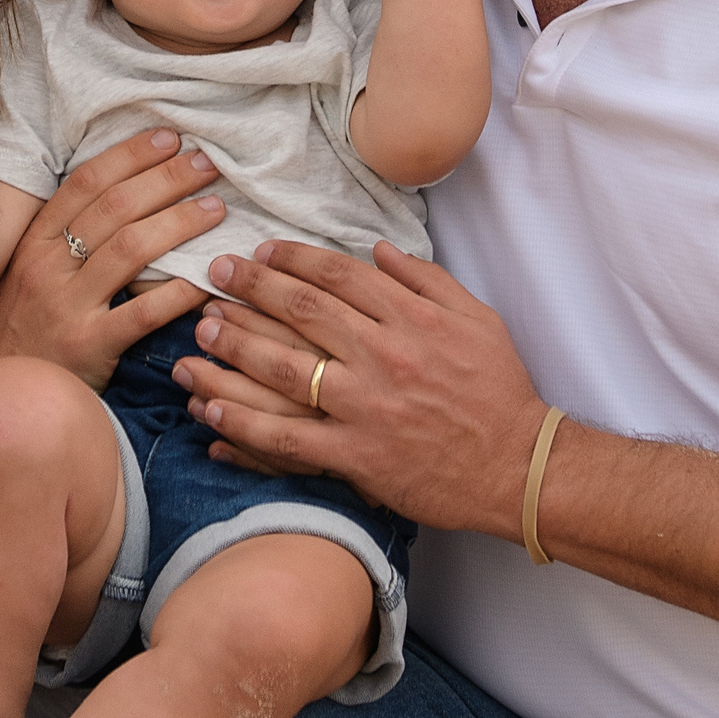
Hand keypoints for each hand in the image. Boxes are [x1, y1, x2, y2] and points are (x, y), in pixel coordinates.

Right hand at [0, 128, 228, 390]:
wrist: (0, 396)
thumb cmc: (26, 329)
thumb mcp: (31, 273)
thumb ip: (67, 237)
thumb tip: (126, 194)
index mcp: (34, 241)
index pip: (87, 182)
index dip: (131, 154)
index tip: (170, 138)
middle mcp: (47, 266)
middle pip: (116, 207)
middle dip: (167, 179)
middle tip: (207, 163)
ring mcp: (67, 306)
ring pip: (131, 249)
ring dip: (180, 222)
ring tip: (216, 208)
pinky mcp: (89, 347)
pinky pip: (144, 312)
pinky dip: (180, 292)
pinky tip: (209, 279)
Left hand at [175, 239, 550, 536]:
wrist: (518, 467)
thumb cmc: (501, 391)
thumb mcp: (476, 318)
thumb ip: (425, 279)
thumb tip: (378, 250)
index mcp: (412, 318)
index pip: (339, 276)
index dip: (293, 258)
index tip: (261, 250)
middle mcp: (384, 355)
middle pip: (303, 311)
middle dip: (253, 287)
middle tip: (216, 272)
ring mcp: (367, 406)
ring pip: (287, 368)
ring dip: (237, 345)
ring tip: (201, 329)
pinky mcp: (357, 455)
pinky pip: (288, 437)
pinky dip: (245, 422)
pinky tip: (212, 406)